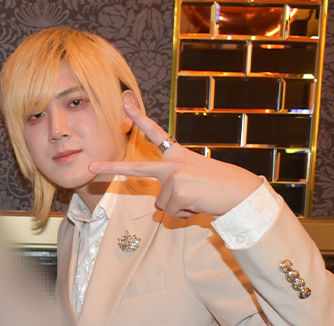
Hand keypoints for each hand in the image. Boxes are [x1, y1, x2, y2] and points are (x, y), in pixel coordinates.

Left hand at [89, 102, 262, 217]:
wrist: (242, 194)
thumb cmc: (220, 188)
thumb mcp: (193, 181)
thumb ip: (173, 188)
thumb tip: (160, 207)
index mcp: (178, 156)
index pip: (156, 134)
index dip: (140, 118)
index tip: (124, 104)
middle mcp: (173, 163)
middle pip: (136, 168)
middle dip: (111, 168)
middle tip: (91, 165)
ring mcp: (173, 176)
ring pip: (162, 204)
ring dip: (180, 207)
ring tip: (199, 199)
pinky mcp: (177, 190)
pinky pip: (171, 212)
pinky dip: (185, 213)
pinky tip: (199, 204)